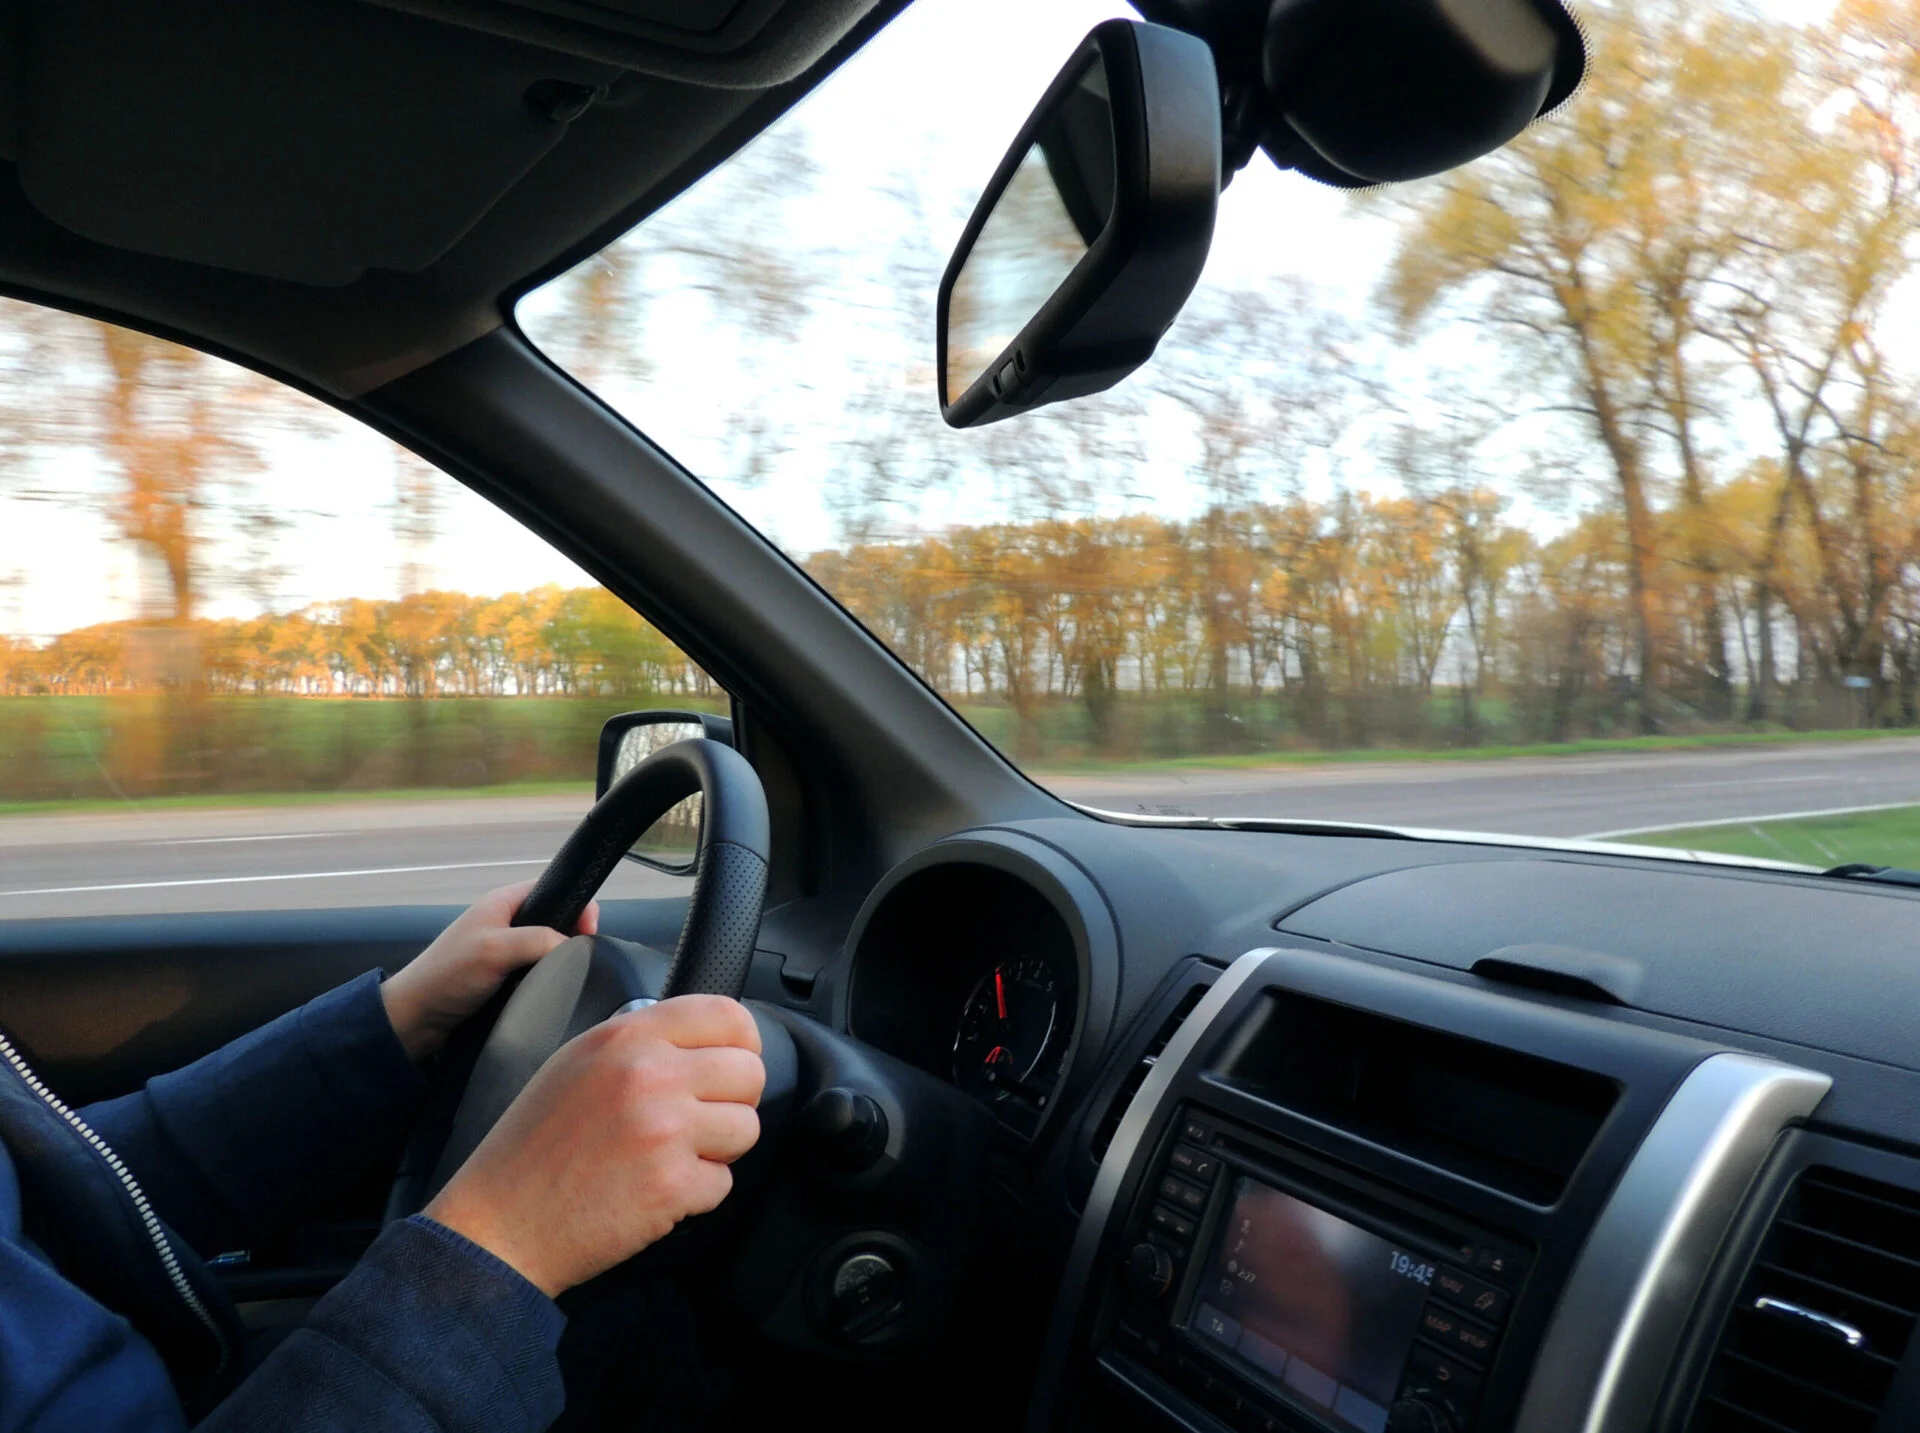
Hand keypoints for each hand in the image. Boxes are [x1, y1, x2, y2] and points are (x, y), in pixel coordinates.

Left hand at [381, 881, 598, 1060]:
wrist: (416, 1018)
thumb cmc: (447, 975)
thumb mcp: (496, 949)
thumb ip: (539, 940)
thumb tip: (576, 947)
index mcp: (503, 902)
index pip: (555, 889)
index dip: (578, 906)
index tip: (589, 933)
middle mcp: (506, 922)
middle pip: (556, 920)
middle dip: (572, 938)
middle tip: (580, 959)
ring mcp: (504, 951)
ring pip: (548, 950)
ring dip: (557, 964)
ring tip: (565, 979)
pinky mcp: (503, 977)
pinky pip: (536, 972)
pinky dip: (544, 981)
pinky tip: (548, 992)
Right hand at [424, 995, 763, 1296]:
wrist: (498, 1222)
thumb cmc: (533, 1147)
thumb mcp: (577, 1062)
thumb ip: (639, 1041)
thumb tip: (703, 1039)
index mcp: (626, 1036)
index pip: (726, 1015)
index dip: (743, 1042)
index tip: (736, 1062)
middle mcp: (651, 1074)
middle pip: (750, 1072)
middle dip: (734, 1101)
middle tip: (700, 1121)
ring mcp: (665, 1130)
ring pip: (747, 1128)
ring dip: (718, 1150)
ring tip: (670, 1157)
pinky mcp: (672, 1185)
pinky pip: (723, 1183)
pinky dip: (696, 1195)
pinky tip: (652, 1191)